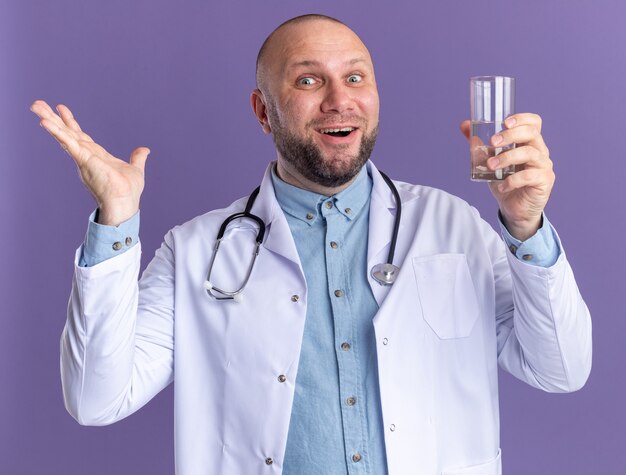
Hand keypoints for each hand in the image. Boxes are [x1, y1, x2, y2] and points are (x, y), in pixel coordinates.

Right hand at [30, 100, 149, 225]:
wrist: (125, 203)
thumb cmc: (128, 191)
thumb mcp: (135, 169)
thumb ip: (137, 158)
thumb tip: (145, 150)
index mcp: (96, 155)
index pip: (80, 136)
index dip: (71, 122)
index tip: (61, 108)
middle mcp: (86, 156)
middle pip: (67, 133)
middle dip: (53, 118)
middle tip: (37, 104)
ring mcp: (83, 158)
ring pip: (64, 135)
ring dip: (50, 120)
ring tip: (36, 106)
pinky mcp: (83, 160)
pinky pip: (68, 143)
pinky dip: (57, 133)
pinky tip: (45, 122)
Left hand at [460, 113, 554, 240]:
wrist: (515, 209)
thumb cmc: (505, 182)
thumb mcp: (490, 161)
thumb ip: (479, 145)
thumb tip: (464, 125)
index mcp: (528, 143)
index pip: (534, 122)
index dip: (522, 118)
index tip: (504, 122)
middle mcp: (540, 151)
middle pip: (531, 134)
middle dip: (510, 135)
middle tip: (492, 142)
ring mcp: (544, 166)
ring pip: (529, 153)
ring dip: (507, 157)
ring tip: (491, 166)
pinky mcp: (544, 181)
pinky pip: (529, 176)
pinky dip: (512, 180)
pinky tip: (501, 187)